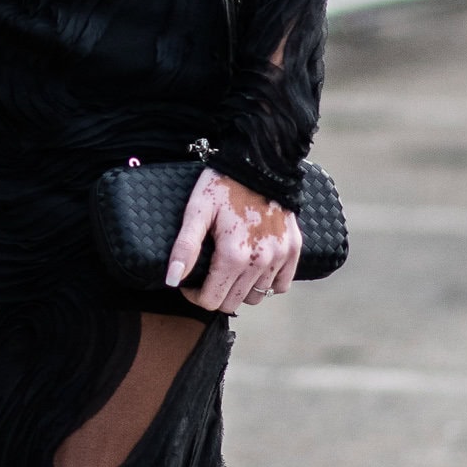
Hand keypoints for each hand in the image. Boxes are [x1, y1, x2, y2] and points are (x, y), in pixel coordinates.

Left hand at [164, 167, 300, 313]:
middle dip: (216, 293)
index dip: (195, 294)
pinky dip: (268, 282)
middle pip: (233, 303)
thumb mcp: (197, 211)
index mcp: (234, 256)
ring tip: (231, 266)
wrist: (260, 163)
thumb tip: (173, 281)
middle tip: (208, 272)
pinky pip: (281, 285)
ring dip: (241, 288)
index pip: (211, 301)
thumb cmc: (223, 185)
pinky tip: (254, 265)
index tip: (191, 280)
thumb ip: (185, 247)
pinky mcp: (293, 250)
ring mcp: (280, 258)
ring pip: (256, 296)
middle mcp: (260, 263)